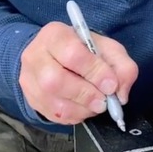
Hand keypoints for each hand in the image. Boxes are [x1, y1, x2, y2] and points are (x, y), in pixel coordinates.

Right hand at [19, 22, 137, 124]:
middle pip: (56, 81)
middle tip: (104, 100)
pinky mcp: (31, 98)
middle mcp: (35, 55)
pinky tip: (84, 108)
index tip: (111, 85)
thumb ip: (123, 67)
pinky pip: (53, 114)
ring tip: (97, 104)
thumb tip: (120, 94)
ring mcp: (29, 79)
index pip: (72, 54)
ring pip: (53, 101)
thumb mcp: (109, 50)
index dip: (95, 72)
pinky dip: (75, 115)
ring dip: (82, 108)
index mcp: (55, 35)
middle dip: (86, 94)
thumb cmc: (86, 51)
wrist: (58, 57)